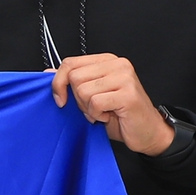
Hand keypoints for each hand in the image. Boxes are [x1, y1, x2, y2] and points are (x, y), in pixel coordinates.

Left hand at [50, 54, 173, 155]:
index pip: (70, 62)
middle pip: (74, 77)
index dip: (58, 83)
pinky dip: (97, 115)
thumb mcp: (91, 96)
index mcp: (107, 61)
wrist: (148, 133)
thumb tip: (47, 73)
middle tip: (93, 108)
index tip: (60, 100)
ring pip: (83, 90)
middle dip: (77, 99)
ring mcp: (124, 77)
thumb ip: (72, 82)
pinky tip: (109, 117)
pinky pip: (95, 103)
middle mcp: (117, 64)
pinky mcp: (127, 94)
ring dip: (88, 109)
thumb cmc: (120, 116)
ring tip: (102, 112)